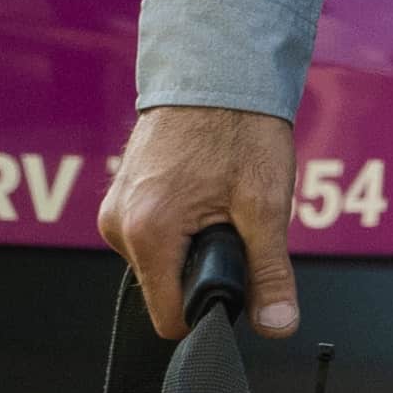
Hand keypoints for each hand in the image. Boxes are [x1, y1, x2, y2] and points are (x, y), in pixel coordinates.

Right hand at [99, 103, 304, 340]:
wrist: (215, 67)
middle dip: (205, 268)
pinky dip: (181, 227)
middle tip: (232, 221)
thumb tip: (276, 324)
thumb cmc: (238, 125)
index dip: (212, 308)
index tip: (237, 273)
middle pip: (166, 289)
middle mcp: (119, 224)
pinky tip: (202, 192)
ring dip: (194, 246)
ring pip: (160, 263)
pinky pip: (152, 236)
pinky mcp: (122, 195)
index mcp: (147, 232)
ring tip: (218, 199)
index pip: (170, 318)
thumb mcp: (264, 205)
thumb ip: (269, 273)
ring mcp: (116, 207)